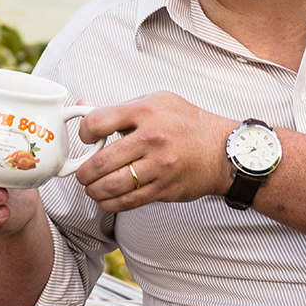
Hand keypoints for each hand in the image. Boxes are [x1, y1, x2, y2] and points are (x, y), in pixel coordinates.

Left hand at [73, 91, 234, 210]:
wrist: (223, 150)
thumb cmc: (187, 123)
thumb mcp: (155, 102)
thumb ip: (119, 108)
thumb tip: (83, 105)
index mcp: (145, 112)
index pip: (98, 123)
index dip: (84, 132)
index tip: (86, 138)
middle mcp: (151, 139)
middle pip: (102, 161)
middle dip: (84, 172)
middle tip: (82, 174)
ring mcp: (159, 166)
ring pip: (113, 186)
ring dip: (94, 191)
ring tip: (92, 188)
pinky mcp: (165, 188)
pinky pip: (130, 201)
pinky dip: (112, 204)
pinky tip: (107, 199)